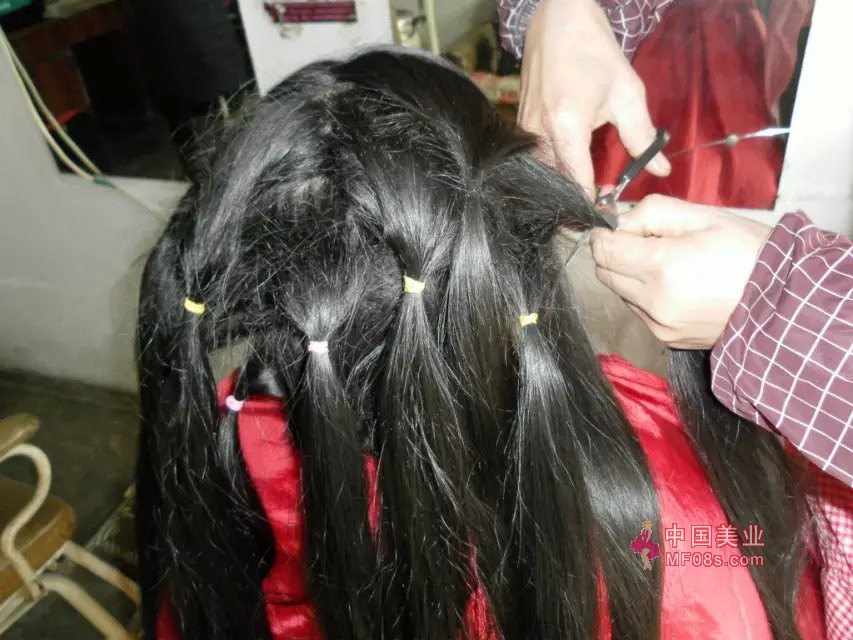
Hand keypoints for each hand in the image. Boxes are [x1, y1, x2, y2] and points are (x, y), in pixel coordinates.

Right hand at [519, 0, 669, 197]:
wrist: (557, 23)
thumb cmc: (594, 53)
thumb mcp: (627, 94)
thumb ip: (643, 137)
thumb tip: (661, 170)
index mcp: (566, 129)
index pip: (577, 184)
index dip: (594, 203)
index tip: (610, 213)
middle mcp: (539, 135)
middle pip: (557, 183)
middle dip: (578, 197)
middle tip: (602, 202)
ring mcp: (525, 132)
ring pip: (544, 174)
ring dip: (564, 183)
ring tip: (587, 186)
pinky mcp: (520, 127)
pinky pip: (535, 159)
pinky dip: (552, 168)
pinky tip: (570, 166)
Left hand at [589, 195, 771, 348]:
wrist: (785, 302)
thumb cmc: (750, 252)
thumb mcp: (704, 217)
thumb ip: (652, 212)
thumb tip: (619, 221)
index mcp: (660, 266)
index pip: (603, 250)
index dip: (606, 233)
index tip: (619, 225)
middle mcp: (653, 301)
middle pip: (606, 273)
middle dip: (618, 253)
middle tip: (649, 240)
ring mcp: (659, 324)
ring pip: (622, 292)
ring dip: (632, 275)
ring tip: (672, 263)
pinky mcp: (667, 338)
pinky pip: (640, 311)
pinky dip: (647, 296)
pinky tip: (679, 285)